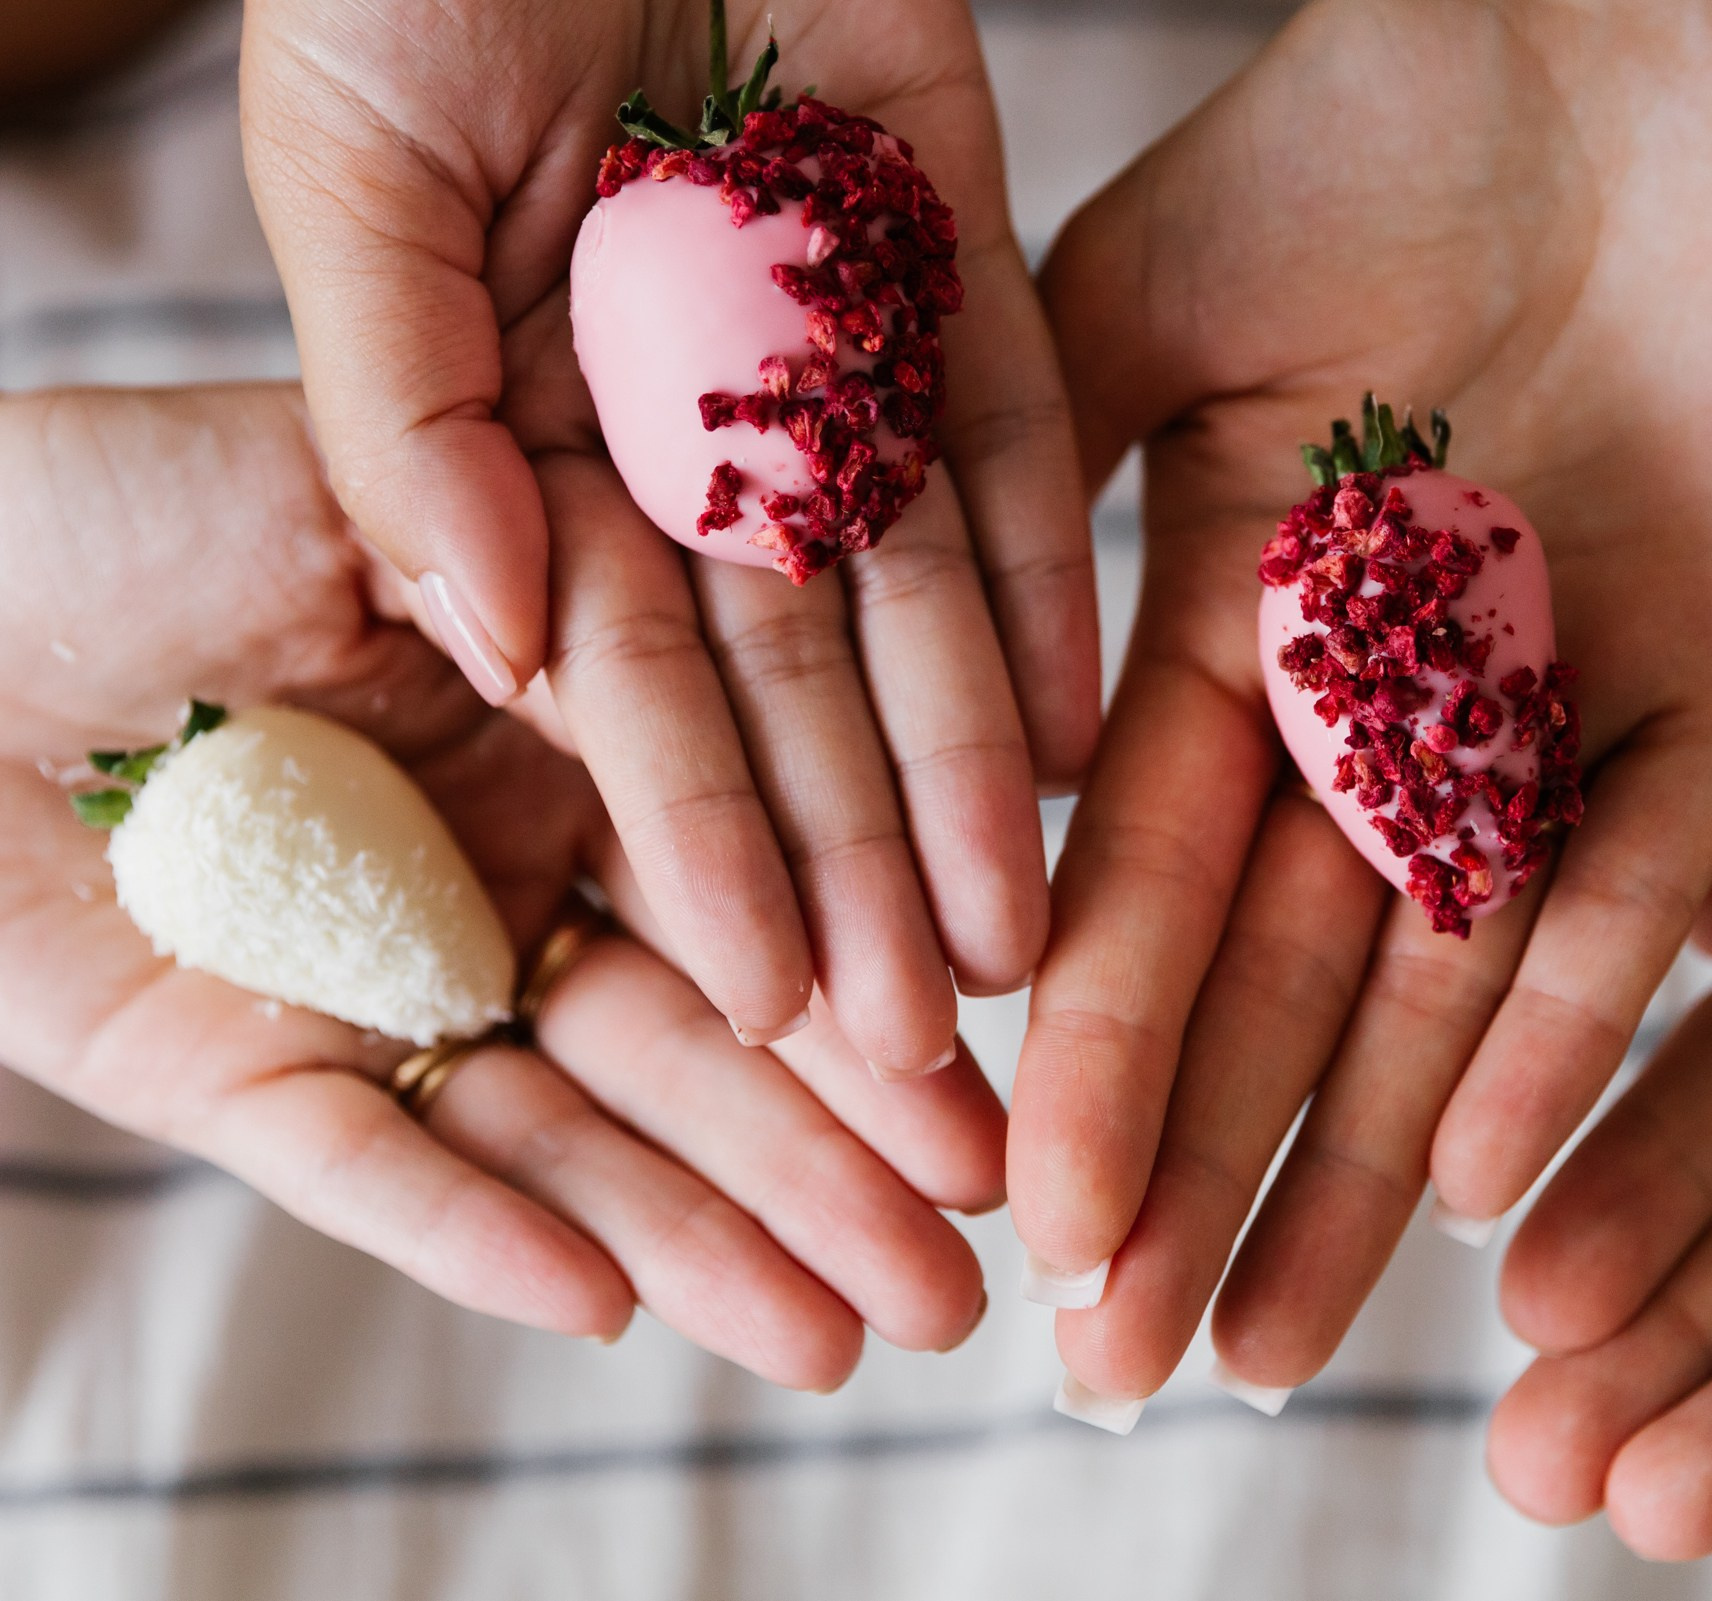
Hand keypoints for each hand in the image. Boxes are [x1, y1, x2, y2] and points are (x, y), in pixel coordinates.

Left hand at [0, 385, 1003, 1382]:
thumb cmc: (113, 500)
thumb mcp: (369, 490)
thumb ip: (558, 588)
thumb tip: (769, 642)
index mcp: (565, 730)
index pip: (759, 864)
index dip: (878, 956)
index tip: (1003, 1037)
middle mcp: (500, 866)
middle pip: (700, 1029)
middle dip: (842, 1145)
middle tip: (982, 1245)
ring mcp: (378, 980)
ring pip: (570, 1126)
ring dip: (715, 1232)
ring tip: (863, 1332)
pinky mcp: (235, 1074)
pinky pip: (369, 1165)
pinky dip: (478, 1237)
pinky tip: (609, 1305)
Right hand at [240, 0, 1096, 1072]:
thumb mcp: (355, 172)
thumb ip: (402, 405)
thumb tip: (486, 636)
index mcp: (539, 442)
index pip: (630, 688)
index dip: (694, 845)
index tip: (760, 1005)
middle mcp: (699, 434)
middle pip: (794, 684)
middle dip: (853, 862)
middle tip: (923, 1047)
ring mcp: (839, 355)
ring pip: (918, 599)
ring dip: (966, 770)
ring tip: (1020, 942)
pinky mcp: (957, 262)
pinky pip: (1021, 442)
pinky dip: (1051, 577)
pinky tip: (1089, 730)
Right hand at [1010, 0, 1711, 1398]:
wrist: (1618, 21)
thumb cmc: (1367, 123)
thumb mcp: (1143, 308)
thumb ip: (1024, 496)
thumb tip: (918, 718)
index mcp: (1249, 628)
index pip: (1141, 883)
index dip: (1083, 1054)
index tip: (1013, 1211)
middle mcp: (1401, 706)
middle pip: (1283, 978)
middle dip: (1196, 1166)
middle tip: (1112, 1363)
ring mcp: (1565, 706)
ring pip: (1449, 980)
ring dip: (1362, 1163)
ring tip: (1270, 1342)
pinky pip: (1642, 877)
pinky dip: (1565, 1016)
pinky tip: (1489, 1180)